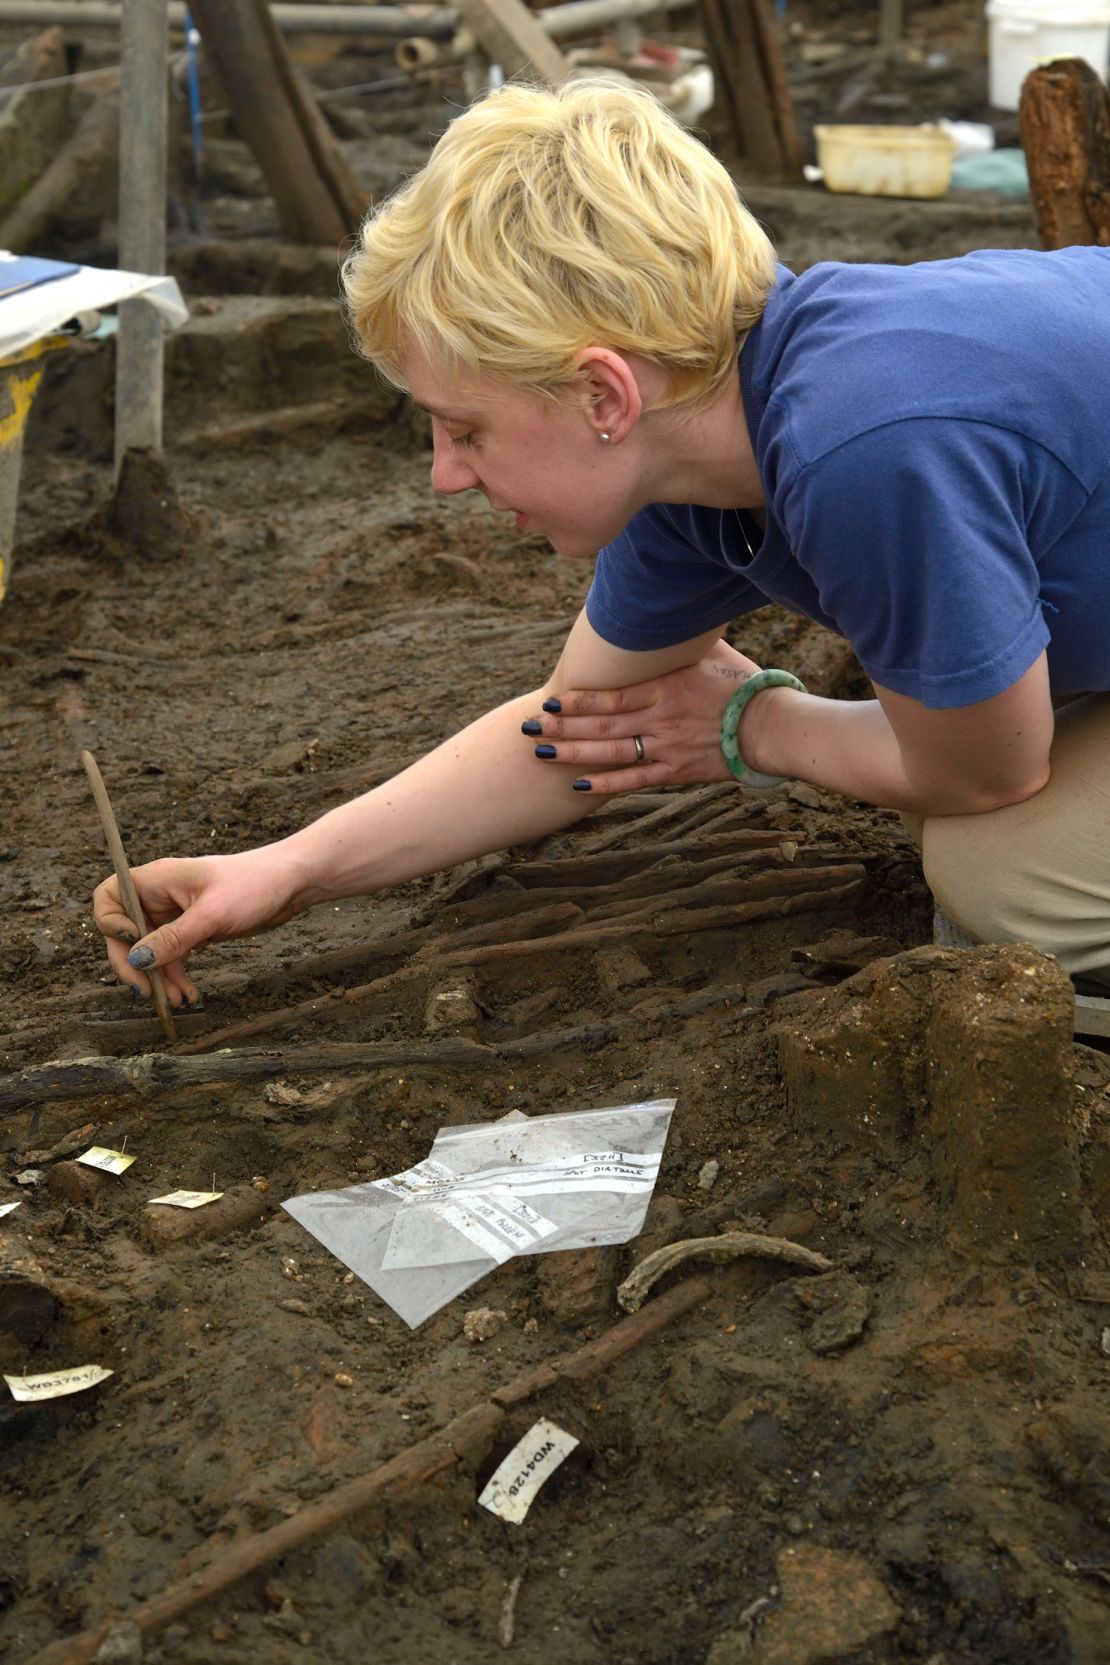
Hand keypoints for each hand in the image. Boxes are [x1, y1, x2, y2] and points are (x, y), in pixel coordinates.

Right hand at [92, 846, 307, 1004]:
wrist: (291, 883)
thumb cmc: (253, 885)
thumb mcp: (211, 915)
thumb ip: (173, 939)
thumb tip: (137, 960)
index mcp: (156, 880)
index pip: (109, 898)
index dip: (110, 923)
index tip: (131, 943)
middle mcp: (159, 895)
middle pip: (124, 932)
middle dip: (133, 964)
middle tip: (146, 992)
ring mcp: (175, 913)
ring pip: (150, 950)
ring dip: (158, 977)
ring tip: (177, 1001)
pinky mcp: (192, 929)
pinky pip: (172, 955)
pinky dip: (176, 975)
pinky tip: (189, 995)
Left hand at [524, 638, 763, 792]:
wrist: (772, 725)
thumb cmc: (746, 684)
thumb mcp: (711, 653)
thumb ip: (681, 642)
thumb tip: (663, 612)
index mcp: (666, 687)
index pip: (611, 697)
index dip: (576, 702)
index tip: (549, 704)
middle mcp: (661, 718)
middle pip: (601, 726)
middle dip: (561, 729)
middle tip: (528, 729)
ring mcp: (668, 746)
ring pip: (612, 752)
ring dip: (574, 754)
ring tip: (542, 754)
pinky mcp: (678, 770)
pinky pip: (637, 779)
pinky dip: (607, 783)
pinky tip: (580, 785)